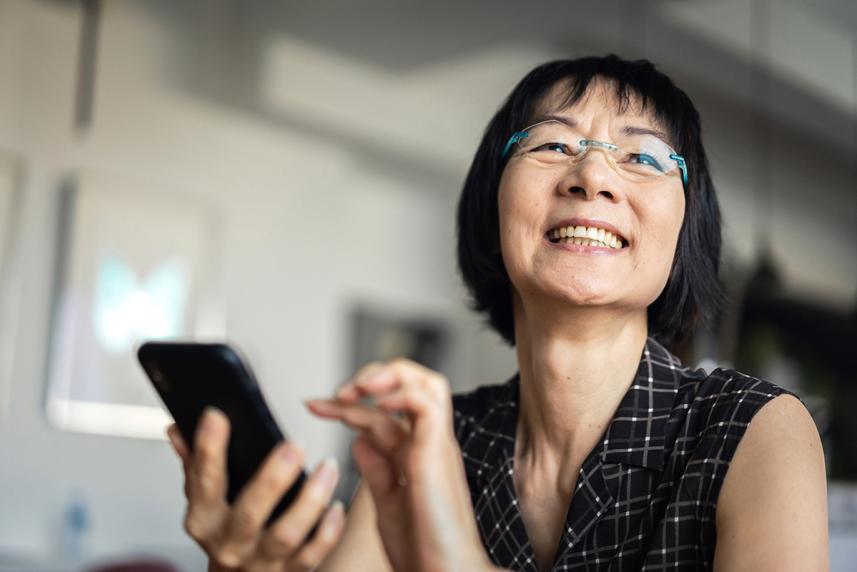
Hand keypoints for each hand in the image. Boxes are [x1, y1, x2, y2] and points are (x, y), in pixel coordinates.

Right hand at [166, 408, 345, 570]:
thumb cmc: (223, 533)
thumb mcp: (203, 501)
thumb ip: (196, 465)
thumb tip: (180, 429)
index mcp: (204, 520)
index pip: (203, 482)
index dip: (208, 449)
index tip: (216, 416)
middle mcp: (229, 544)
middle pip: (250, 512)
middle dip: (273, 478)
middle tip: (295, 445)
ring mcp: (259, 562)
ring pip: (287, 534)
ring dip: (311, 499)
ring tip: (328, 467)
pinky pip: (313, 554)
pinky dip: (328, 530)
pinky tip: (337, 506)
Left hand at [305, 359, 492, 571]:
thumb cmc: (422, 549)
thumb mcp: (387, 502)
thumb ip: (376, 469)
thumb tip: (359, 439)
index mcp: (415, 455)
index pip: (381, 413)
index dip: (345, 405)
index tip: (313, 405)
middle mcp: (428, 443)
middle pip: (410, 385)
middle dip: (370, 377)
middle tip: (336, 393)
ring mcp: (436, 444)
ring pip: (426, 382)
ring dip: (387, 375)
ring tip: (356, 388)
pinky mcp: (439, 449)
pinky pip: (427, 401)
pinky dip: (400, 393)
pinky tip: (374, 403)